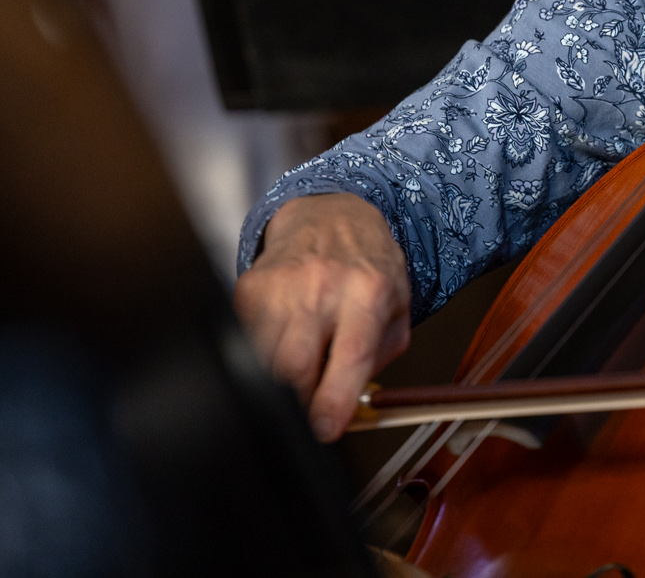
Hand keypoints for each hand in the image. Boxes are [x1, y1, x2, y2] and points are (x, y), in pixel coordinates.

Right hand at [233, 192, 410, 441]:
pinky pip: (247, 340)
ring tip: (304, 358)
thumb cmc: (368, 265)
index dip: (332, 404)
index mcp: (369, 291)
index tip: (324, 430)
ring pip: (264, 360)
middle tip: (314, 397)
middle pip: (294, 367)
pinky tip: (285, 333)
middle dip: (302, 398)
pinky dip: (262, 351)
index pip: (349, 357)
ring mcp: (282, 282)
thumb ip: (381, 359)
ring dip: (282, 377)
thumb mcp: (398, 309)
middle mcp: (324, 284)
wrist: (332, 214)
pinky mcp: (250, 284)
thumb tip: (352, 407)